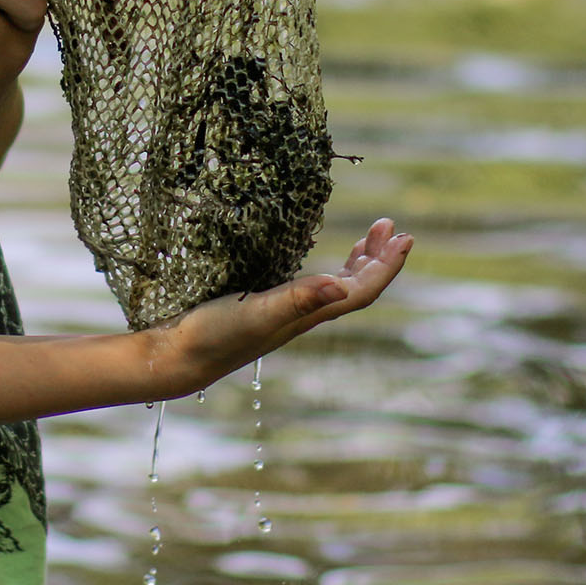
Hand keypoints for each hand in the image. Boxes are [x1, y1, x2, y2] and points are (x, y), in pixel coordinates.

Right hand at [146, 218, 412, 396]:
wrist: (180, 356)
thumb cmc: (216, 335)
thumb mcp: (257, 312)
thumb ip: (297, 298)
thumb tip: (340, 284)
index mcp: (307, 314)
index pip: (361, 291)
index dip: (386, 267)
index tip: (405, 238)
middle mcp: (302, 314)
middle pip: (355, 287)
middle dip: (378, 258)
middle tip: (392, 227)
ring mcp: (285, 311)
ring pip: (335, 286)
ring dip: (357, 262)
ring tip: (370, 239)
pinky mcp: (263, 305)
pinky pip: (310, 286)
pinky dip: (326, 268)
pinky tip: (318, 262)